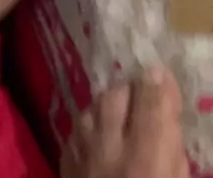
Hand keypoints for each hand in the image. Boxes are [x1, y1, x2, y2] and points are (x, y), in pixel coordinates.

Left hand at [61, 68, 189, 177]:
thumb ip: (172, 150)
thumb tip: (167, 118)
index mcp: (145, 158)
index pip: (149, 102)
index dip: (156, 81)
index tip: (159, 71)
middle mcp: (108, 150)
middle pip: (114, 96)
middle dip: (129, 89)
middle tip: (140, 94)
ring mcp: (80, 155)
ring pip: (89, 109)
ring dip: (105, 106)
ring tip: (118, 114)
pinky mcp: (63, 164)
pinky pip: (73, 132)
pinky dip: (88, 129)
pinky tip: (97, 135)